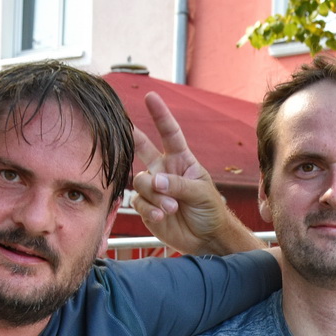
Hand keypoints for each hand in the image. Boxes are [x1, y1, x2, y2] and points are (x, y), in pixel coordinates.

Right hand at [129, 92, 256, 255]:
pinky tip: (162, 216)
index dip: (160, 115)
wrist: (206, 238)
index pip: (169, 133)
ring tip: (172, 208)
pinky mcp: (146, 207)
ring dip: (155, 195)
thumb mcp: (201, 192)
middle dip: (132, 137)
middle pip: (143, 148)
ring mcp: (154, 188)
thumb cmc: (210, 210)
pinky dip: (150, 209)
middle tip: (125, 127)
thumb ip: (178, 184)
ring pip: (140, 181)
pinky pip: (138, 202)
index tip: (151, 97)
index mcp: (181, 160)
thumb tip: (155, 180)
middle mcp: (164, 170)